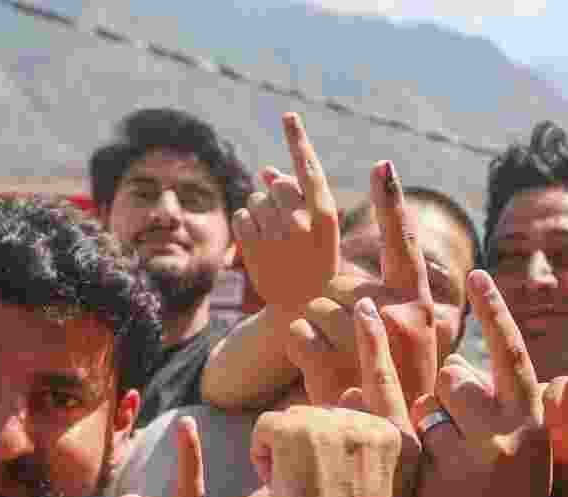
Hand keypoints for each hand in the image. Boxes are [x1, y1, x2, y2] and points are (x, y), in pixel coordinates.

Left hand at [233, 113, 340, 313]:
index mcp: (327, 219)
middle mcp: (302, 224)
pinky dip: (247, 226)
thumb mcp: (318, 232)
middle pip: (277, 184)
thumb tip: (266, 168)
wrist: (300, 310)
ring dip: (262, 213)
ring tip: (277, 240)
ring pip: (256, 199)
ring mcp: (276, 236)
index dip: (299, 140)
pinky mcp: (252, 246)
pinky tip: (261, 245)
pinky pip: (241, 216)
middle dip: (277, 195)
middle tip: (288, 224)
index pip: (309, 170)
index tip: (288, 114)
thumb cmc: (314, 265)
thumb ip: (297, 198)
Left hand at [254, 287, 415, 496]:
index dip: (375, 342)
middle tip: (314, 490)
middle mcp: (378, 425)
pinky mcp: (300, 427)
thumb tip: (352, 393)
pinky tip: (283, 490)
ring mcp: (340, 422)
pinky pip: (266, 428)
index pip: (389, 380)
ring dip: (284, 457)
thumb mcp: (382, 492)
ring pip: (293, 420)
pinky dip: (262, 459)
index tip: (367, 308)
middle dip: (305, 447)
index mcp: (403, 441)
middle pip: (324, 411)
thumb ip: (376, 445)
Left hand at [287, 161, 439, 415]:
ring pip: (313, 308)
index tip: (383, 164)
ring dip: (312, 337)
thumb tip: (363, 287)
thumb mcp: (386, 355)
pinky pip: (298, 334)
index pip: (405, 250)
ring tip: (337, 375)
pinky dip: (299, 353)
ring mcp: (377, 345)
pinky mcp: (342, 369)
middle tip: (343, 351)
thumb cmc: (384, 403)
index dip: (393, 206)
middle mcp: (406, 320)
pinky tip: (321, 379)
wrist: (382, 457)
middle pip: (338, 284)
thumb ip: (373, 316)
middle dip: (325, 309)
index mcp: (419, 310)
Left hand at [408, 271, 552, 496]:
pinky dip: (411, 461)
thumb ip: (496, 404)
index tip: (476, 272)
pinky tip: (438, 490)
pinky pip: (403, 449)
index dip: (494, 311)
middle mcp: (507, 441)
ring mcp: (467, 468)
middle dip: (451, 393)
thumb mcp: (525, 448)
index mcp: (536, 423)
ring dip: (429, 429)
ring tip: (458, 469)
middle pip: (455, 379)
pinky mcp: (431, 493)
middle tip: (470, 433)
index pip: (510, 355)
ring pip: (424, 413)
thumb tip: (452, 363)